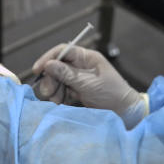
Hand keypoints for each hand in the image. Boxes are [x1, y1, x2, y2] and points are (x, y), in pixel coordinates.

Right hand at [31, 44, 147, 126]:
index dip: (49, 58)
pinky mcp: (78, 92)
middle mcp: (81, 66)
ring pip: (58, 80)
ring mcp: (79, 79)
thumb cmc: (112, 94)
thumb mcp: (89, 83)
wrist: (125, 113)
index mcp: (87, 58)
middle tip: (48, 92)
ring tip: (56, 100)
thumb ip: (68, 74)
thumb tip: (49, 64)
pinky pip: (62, 91)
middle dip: (50, 79)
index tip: (38, 70)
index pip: (63, 51)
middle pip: (57, 67)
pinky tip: (60, 103)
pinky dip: (58, 97)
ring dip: (53, 90)